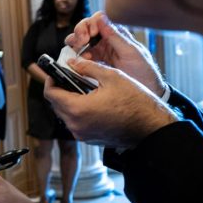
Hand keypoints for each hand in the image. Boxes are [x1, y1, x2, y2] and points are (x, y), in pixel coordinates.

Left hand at [45, 58, 177, 147]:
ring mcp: (82, 134)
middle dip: (60, 90)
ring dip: (69, 101)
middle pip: (56, 105)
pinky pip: (77, 123)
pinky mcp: (90, 139)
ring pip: (66, 115)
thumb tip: (73, 62)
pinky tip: (92, 102)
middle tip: (70, 78)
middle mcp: (76, 125)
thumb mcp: (112, 77)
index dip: (51, 80)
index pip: (50, 94)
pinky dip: (79, 112)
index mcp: (77, 109)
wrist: (152, 127)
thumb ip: (88, 68)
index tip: (55, 72)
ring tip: (83, 89)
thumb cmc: (136, 103)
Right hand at [65, 12, 166, 95]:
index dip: (91, 24)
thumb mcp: (131, 52)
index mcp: (115, 34)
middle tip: (82, 42)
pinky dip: (74, 58)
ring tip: (80, 52)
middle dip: (79, 33)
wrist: (143, 94)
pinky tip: (81, 62)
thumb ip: (115, 35)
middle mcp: (104, 41)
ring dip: (74, 44)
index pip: (97, 20)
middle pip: (84, 29)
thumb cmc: (143, 71)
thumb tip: (101, 18)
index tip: (91, 34)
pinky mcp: (91, 65)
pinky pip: (77, 58)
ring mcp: (97, 53)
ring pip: (78, 42)